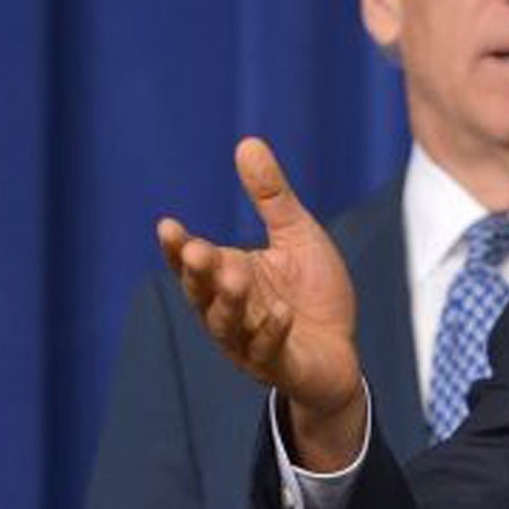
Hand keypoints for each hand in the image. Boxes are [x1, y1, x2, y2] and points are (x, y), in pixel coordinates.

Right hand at [157, 137, 365, 469]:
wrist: (340, 354)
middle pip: (202, 294)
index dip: (177, 248)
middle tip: (196, 249)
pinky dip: (272, 332)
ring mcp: (250, 344)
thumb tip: (248, 142)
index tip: (167, 225)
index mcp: (227, 279)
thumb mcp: (296, 237)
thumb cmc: (312, 295)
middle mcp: (229, 313)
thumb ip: (271, 197)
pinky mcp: (279, 366)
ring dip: (230, 302)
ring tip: (237, 275)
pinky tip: (282, 313)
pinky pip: (268, 352)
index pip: (191, 264)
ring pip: (228, 325)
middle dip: (198, 272)